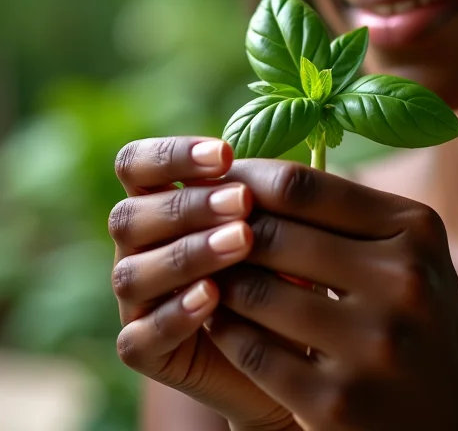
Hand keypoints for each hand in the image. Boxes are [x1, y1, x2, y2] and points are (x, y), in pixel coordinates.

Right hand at [109, 137, 299, 430]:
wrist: (284, 341)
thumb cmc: (276, 262)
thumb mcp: (271, 221)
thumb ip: (258, 193)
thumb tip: (276, 167)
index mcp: (156, 203)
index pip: (136, 165)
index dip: (170, 155)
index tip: (225, 153)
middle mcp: (137, 248)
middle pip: (128, 216)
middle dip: (188, 205)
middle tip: (243, 200)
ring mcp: (134, 301)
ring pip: (133, 273)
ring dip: (188, 253)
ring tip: (241, 242)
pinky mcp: (143, 350)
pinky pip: (140, 336)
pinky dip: (175, 314)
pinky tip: (212, 296)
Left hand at [205, 159, 457, 430]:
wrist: (451, 423)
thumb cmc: (417, 320)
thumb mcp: (408, 254)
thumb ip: (349, 214)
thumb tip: (259, 175)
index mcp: (417, 230)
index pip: (304, 185)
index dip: (247, 178)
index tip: (218, 179)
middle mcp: (402, 280)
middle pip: (274, 234)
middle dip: (226, 229)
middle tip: (198, 225)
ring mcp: (371, 344)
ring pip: (255, 291)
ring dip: (221, 280)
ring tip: (208, 271)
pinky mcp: (336, 402)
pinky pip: (252, 350)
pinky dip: (226, 329)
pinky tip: (218, 318)